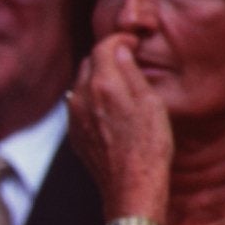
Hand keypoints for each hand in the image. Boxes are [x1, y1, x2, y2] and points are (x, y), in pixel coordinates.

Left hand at [67, 35, 172, 220]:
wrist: (131, 185)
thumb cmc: (150, 145)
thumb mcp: (151, 102)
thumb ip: (131, 72)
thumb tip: (120, 48)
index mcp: (103, 85)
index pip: (103, 47)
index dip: (119, 40)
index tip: (133, 41)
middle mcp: (81, 98)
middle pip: (89, 63)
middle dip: (107, 56)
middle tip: (129, 59)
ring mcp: (73, 117)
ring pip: (81, 84)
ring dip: (98, 78)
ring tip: (122, 84)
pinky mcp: (73, 134)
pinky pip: (79, 106)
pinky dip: (92, 98)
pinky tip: (110, 107)